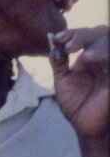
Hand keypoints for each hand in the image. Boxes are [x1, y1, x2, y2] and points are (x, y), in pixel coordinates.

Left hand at [53, 25, 108, 143]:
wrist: (84, 125)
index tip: (56, 38)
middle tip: (66, 46)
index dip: (73, 32)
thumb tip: (52, 44)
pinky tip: (83, 63)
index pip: (87, 34)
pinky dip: (98, 55)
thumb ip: (59, 62)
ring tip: (74, 58)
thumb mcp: (63, 80)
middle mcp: (103, 58)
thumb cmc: (76, 103)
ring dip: (89, 43)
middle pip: (101, 32)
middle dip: (81, 35)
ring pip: (108, 40)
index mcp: (92, 57)